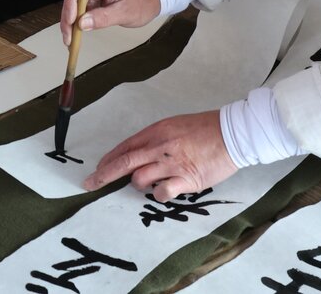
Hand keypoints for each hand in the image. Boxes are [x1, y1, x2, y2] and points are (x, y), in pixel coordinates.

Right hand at [59, 0, 160, 45]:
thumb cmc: (144, 2)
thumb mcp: (125, 13)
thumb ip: (103, 18)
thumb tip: (81, 24)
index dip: (72, 4)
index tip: (71, 21)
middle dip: (68, 17)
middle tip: (68, 37)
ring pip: (75, 3)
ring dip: (70, 21)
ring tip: (70, 39)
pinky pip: (81, 8)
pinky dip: (77, 22)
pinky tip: (75, 34)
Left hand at [84, 111, 237, 201]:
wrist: (231, 134)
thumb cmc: (204, 129)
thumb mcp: (174, 126)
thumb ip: (155, 140)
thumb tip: (137, 155)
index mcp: (156, 131)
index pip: (124, 147)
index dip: (108, 160)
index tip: (97, 170)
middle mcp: (159, 146)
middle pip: (123, 162)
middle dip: (103, 175)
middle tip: (89, 184)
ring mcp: (171, 164)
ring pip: (139, 180)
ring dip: (139, 184)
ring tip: (151, 182)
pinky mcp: (185, 180)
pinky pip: (161, 192)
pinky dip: (159, 194)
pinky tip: (167, 189)